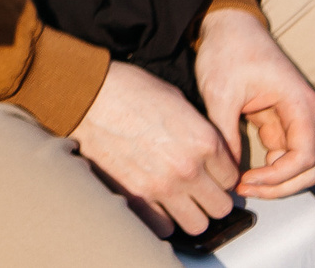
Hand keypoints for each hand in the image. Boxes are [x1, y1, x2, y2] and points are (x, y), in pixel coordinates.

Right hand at [70, 58, 240, 238]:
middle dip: (210, 197)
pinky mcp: (133, 197)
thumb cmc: (125, 89)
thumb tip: (209, 152)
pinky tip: (154, 200)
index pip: (231, 178)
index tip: (208, 170)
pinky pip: (163, 226)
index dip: (220, 173)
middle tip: (196, 186)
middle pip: (221, 207)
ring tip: (176, 197)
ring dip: (189, 212)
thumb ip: (199, 132)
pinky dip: (162, 217)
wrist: (82, 94)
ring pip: (197, 224)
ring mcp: (160, 186)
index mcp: (203, 141)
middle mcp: (187, 168)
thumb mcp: (175, 100)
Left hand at [197, 7, 314, 200]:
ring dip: (273, 178)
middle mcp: (305, 114)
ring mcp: (294, 117)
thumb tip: (227, 168)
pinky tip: (239, 169)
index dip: (278, 177)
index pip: (304, 157)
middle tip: (244, 189)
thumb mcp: (220, 93)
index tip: (247, 181)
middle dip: (279, 184)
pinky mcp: (278, 118)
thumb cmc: (228, 50)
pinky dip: (266, 165)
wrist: (226, 24)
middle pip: (306, 167)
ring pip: (294, 162)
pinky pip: (280, 151)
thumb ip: (225, 133)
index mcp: (300, 105)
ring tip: (239, 182)